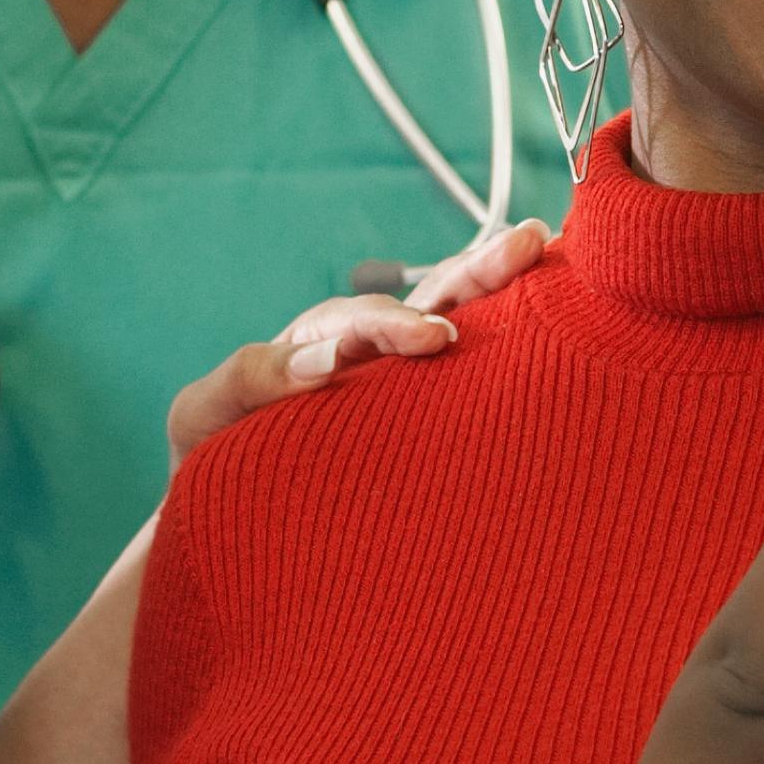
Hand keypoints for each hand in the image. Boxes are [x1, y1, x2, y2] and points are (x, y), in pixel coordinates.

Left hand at [165, 220, 557, 459]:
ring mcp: (401, 387)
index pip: (361, 324)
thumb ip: (250, 378)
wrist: (223, 519)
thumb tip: (324, 366)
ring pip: (457, 324)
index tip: (433, 340)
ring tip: (547, 249)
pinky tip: (559, 315)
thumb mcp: (205, 415)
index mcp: (317, 347)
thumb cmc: (212, 459)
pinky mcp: (427, 425)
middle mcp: (367, 355)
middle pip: (426, 301)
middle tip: (525, 244)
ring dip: (502, 288)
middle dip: (474, 272)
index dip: (393, 326)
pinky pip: (470, 382)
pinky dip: (511, 342)